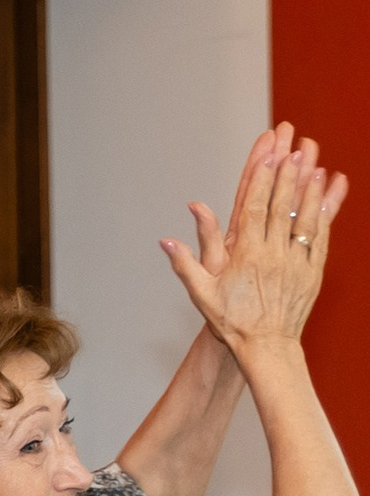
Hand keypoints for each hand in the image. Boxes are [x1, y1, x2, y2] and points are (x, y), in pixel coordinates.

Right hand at [164, 123, 345, 354]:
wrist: (266, 347)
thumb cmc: (231, 321)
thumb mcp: (201, 293)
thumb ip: (185, 262)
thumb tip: (166, 240)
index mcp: (246, 257)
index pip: (254, 210)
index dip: (262, 182)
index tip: (267, 158)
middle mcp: (273, 255)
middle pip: (281, 207)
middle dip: (288, 175)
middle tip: (294, 148)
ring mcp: (296, 261)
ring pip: (304, 218)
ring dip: (309, 188)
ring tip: (314, 162)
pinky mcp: (312, 270)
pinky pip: (320, 236)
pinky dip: (325, 212)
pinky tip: (328, 192)